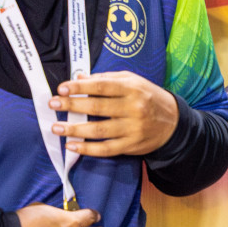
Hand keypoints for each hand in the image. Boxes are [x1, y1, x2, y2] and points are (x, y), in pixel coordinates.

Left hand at [51, 71, 179, 158]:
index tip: (62, 88)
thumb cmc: (150, 98)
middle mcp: (134, 108)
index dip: (80, 88)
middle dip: (71, 106)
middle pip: (97, 108)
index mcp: (133, 89)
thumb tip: (80, 78)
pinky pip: (105, 149)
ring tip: (56, 127)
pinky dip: (87, 149)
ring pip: (98, 130)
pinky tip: (72, 146)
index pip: (102, 87)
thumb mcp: (134, 82)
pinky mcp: (131, 145)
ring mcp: (133, 128)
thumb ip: (107, 79)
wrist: (174, 122)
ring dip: (74, 130)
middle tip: (53, 104)